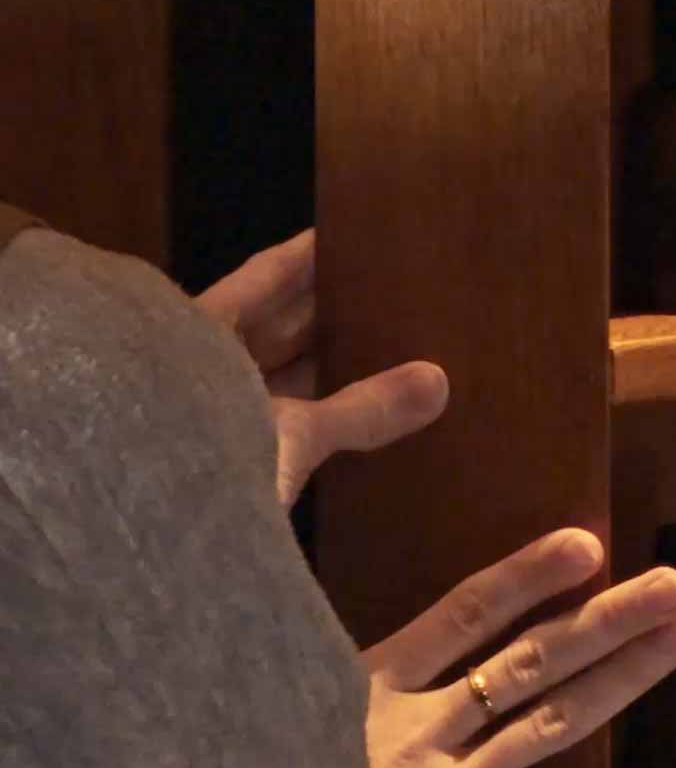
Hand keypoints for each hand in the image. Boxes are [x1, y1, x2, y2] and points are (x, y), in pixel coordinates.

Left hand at [196, 229, 447, 506]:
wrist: (144, 538)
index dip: (306, 255)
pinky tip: (357, 413)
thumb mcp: (289, 432)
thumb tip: (439, 380)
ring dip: (326, 366)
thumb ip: (362, 408)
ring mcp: (206, 415)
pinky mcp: (222, 462)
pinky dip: (319, 414)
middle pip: (271, 325)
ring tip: (387, 346)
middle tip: (386, 290)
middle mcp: (197, 365)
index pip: (263, 277)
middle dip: (325, 311)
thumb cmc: (196, 460)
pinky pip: (283, 422)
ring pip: (276, 376)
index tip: (348, 229)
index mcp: (199, 332)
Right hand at [361, 529, 675, 767]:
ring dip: (628, 674)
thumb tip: (399, 643)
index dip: (526, 577)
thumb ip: (339, 683)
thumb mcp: (287, 724)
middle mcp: (418, 732)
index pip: (461, 617)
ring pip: (557, 721)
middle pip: (531, 661)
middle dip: (607, 617)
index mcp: (369, 690)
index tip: (586, 544)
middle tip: (675, 584)